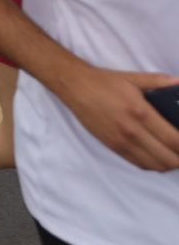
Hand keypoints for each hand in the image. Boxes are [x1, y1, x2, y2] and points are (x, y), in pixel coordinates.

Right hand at [56, 67, 178, 171]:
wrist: (75, 88)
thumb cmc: (105, 82)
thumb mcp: (134, 78)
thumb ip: (159, 82)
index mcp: (141, 113)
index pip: (174, 140)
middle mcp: (133, 131)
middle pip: (168, 158)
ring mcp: (122, 142)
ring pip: (155, 165)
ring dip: (170, 164)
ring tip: (175, 155)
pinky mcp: (113, 147)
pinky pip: (140, 164)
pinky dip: (154, 165)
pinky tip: (158, 157)